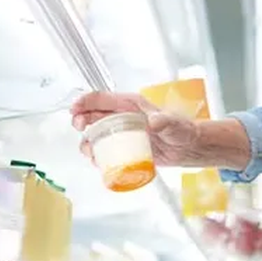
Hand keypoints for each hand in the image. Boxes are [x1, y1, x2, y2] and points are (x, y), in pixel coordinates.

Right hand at [70, 91, 199, 166]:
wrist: (187, 148)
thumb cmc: (181, 130)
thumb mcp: (174, 124)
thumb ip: (166, 122)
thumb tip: (154, 121)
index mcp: (130, 105)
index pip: (102, 99)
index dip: (85, 102)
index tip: (74, 110)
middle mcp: (122, 117)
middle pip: (93, 115)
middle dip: (81, 121)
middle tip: (80, 129)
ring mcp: (121, 133)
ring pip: (95, 134)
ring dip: (87, 142)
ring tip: (90, 152)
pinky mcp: (123, 147)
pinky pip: (104, 150)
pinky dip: (97, 155)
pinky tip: (99, 162)